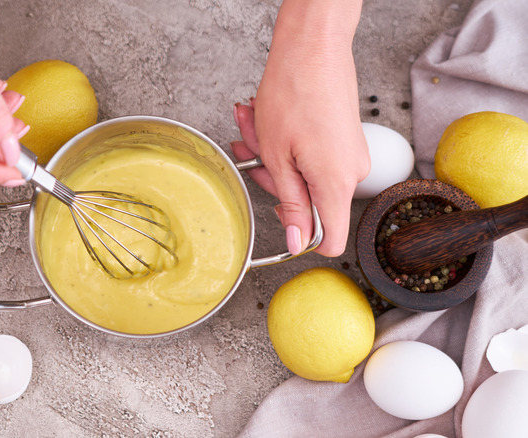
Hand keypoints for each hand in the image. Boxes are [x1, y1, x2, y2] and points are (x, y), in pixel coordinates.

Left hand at [232, 0, 368, 256]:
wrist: (314, 46)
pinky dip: (286, 141)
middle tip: (248, 149)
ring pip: (302, 172)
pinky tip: (266, 119)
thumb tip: (296, 241)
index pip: (330, 240)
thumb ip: (291, 203)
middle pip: (306, 201)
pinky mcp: (345, 139)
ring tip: (253, 122)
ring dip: (271, 152)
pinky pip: (311, 153)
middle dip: (271, 176)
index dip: (301, 236)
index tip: (278, 216)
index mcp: (335, 185)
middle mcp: (351, 173)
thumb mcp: (278, 157)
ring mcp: (349, 154)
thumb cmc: (294, 92)